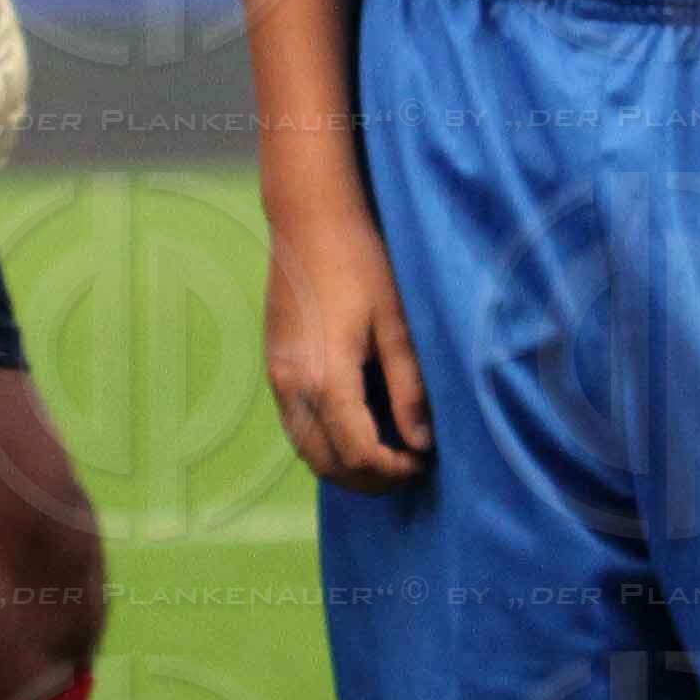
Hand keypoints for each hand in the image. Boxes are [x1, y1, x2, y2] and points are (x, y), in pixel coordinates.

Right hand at [264, 204, 431, 491]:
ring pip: (307, 451)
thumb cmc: (360, 263)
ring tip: (388, 455)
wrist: (309, 219)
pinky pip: (297, 426)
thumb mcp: (395, 324)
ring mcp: (278, 378)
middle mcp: (293, 386)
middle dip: (369, 479)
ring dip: (345, 466)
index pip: (358, 455)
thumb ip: (408, 388)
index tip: (423, 463)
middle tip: (408, 467)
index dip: (393, 471)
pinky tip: (359, 428)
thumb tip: (421, 443)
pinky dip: (327, 443)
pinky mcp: (275, 367)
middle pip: (327, 465)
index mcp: (325, 378)